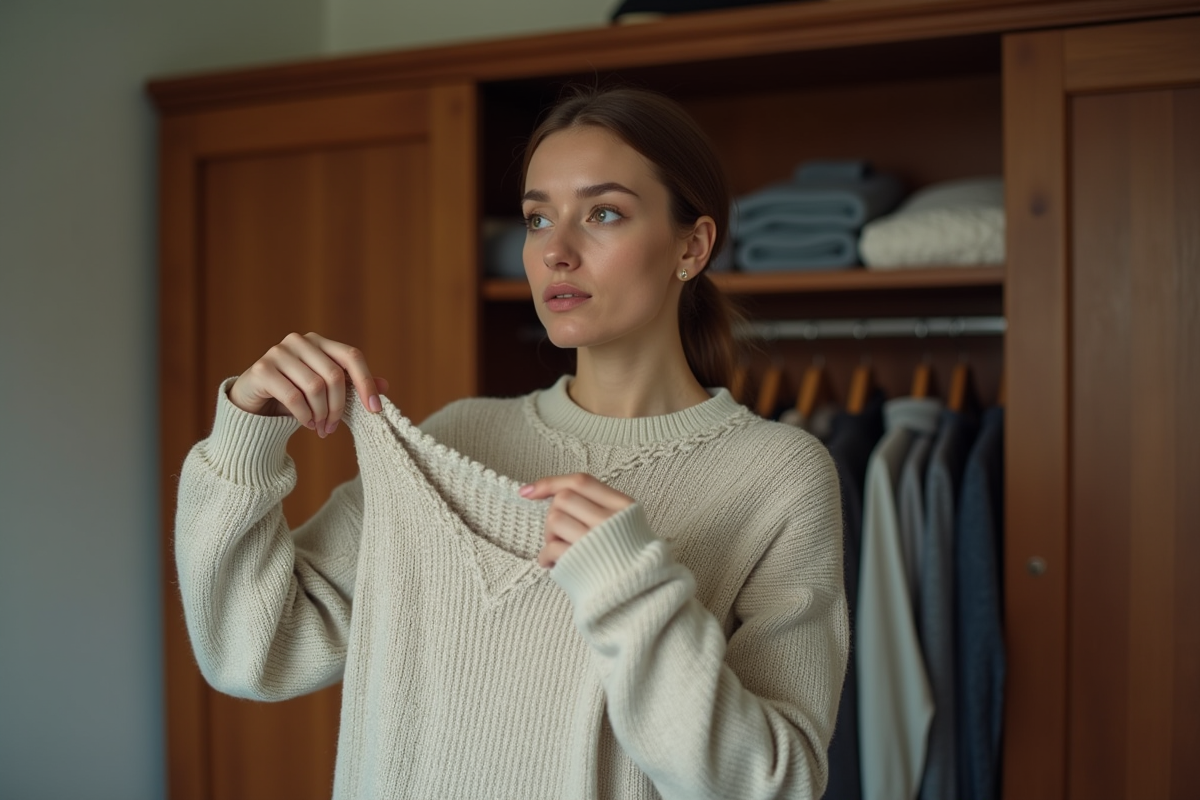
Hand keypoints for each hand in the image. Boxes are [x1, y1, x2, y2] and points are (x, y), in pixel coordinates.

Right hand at [228, 332, 388, 437]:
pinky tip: (306, 424)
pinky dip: (304, 416)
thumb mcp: (326, 391)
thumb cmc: (295, 394)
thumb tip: (385, 386)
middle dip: (338, 407)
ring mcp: (279, 352)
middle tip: (333, 428)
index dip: (366, 382)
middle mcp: (300, 341)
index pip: (352, 356)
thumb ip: (352, 386)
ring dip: (321, 414)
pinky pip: (293, 397)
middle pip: (334, 376)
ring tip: (320, 428)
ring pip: (315, 387)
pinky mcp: (262, 369)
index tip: (375, 409)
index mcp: (320, 342)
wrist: (253, 402)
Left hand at [520, 474, 633, 568]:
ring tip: (558, 549)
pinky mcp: (581, 561)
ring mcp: (595, 541)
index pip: (580, 482)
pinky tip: (553, 564)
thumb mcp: (625, 523)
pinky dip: (545, 557)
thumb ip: (600, 505)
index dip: (551, 483)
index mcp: (622, 506)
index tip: (529, 491)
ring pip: (554, 520)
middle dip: (553, 514)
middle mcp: (609, 520)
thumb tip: (553, 493)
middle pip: (564, 499)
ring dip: (549, 535)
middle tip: (558, 533)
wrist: (642, 594)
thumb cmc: (629, 558)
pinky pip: (551, 548)